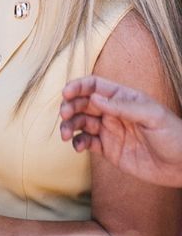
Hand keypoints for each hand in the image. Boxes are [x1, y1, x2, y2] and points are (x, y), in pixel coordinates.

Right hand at [61, 75, 181, 186]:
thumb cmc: (174, 136)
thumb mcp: (152, 116)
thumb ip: (123, 107)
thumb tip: (94, 99)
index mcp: (123, 98)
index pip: (94, 86)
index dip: (78, 86)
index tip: (66, 93)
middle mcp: (113, 112)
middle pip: (82, 103)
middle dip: (69, 107)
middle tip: (64, 115)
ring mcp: (109, 130)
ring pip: (80, 122)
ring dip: (69, 126)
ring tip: (66, 135)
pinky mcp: (108, 149)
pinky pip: (86, 142)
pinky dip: (77, 143)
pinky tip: (78, 147)